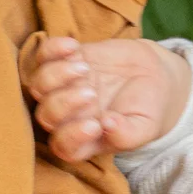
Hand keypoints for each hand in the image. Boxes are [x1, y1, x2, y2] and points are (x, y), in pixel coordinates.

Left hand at [23, 31, 192, 164]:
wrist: (153, 76)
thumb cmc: (147, 109)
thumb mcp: (145, 127)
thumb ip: (127, 134)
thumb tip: (108, 125)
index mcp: (84, 140)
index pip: (65, 147)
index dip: (72, 137)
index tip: (95, 124)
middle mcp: (68, 116)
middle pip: (46, 116)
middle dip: (64, 104)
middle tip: (92, 93)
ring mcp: (63, 87)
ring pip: (39, 86)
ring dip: (55, 76)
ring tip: (85, 68)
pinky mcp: (65, 61)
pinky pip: (44, 55)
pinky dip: (52, 48)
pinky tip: (73, 46)